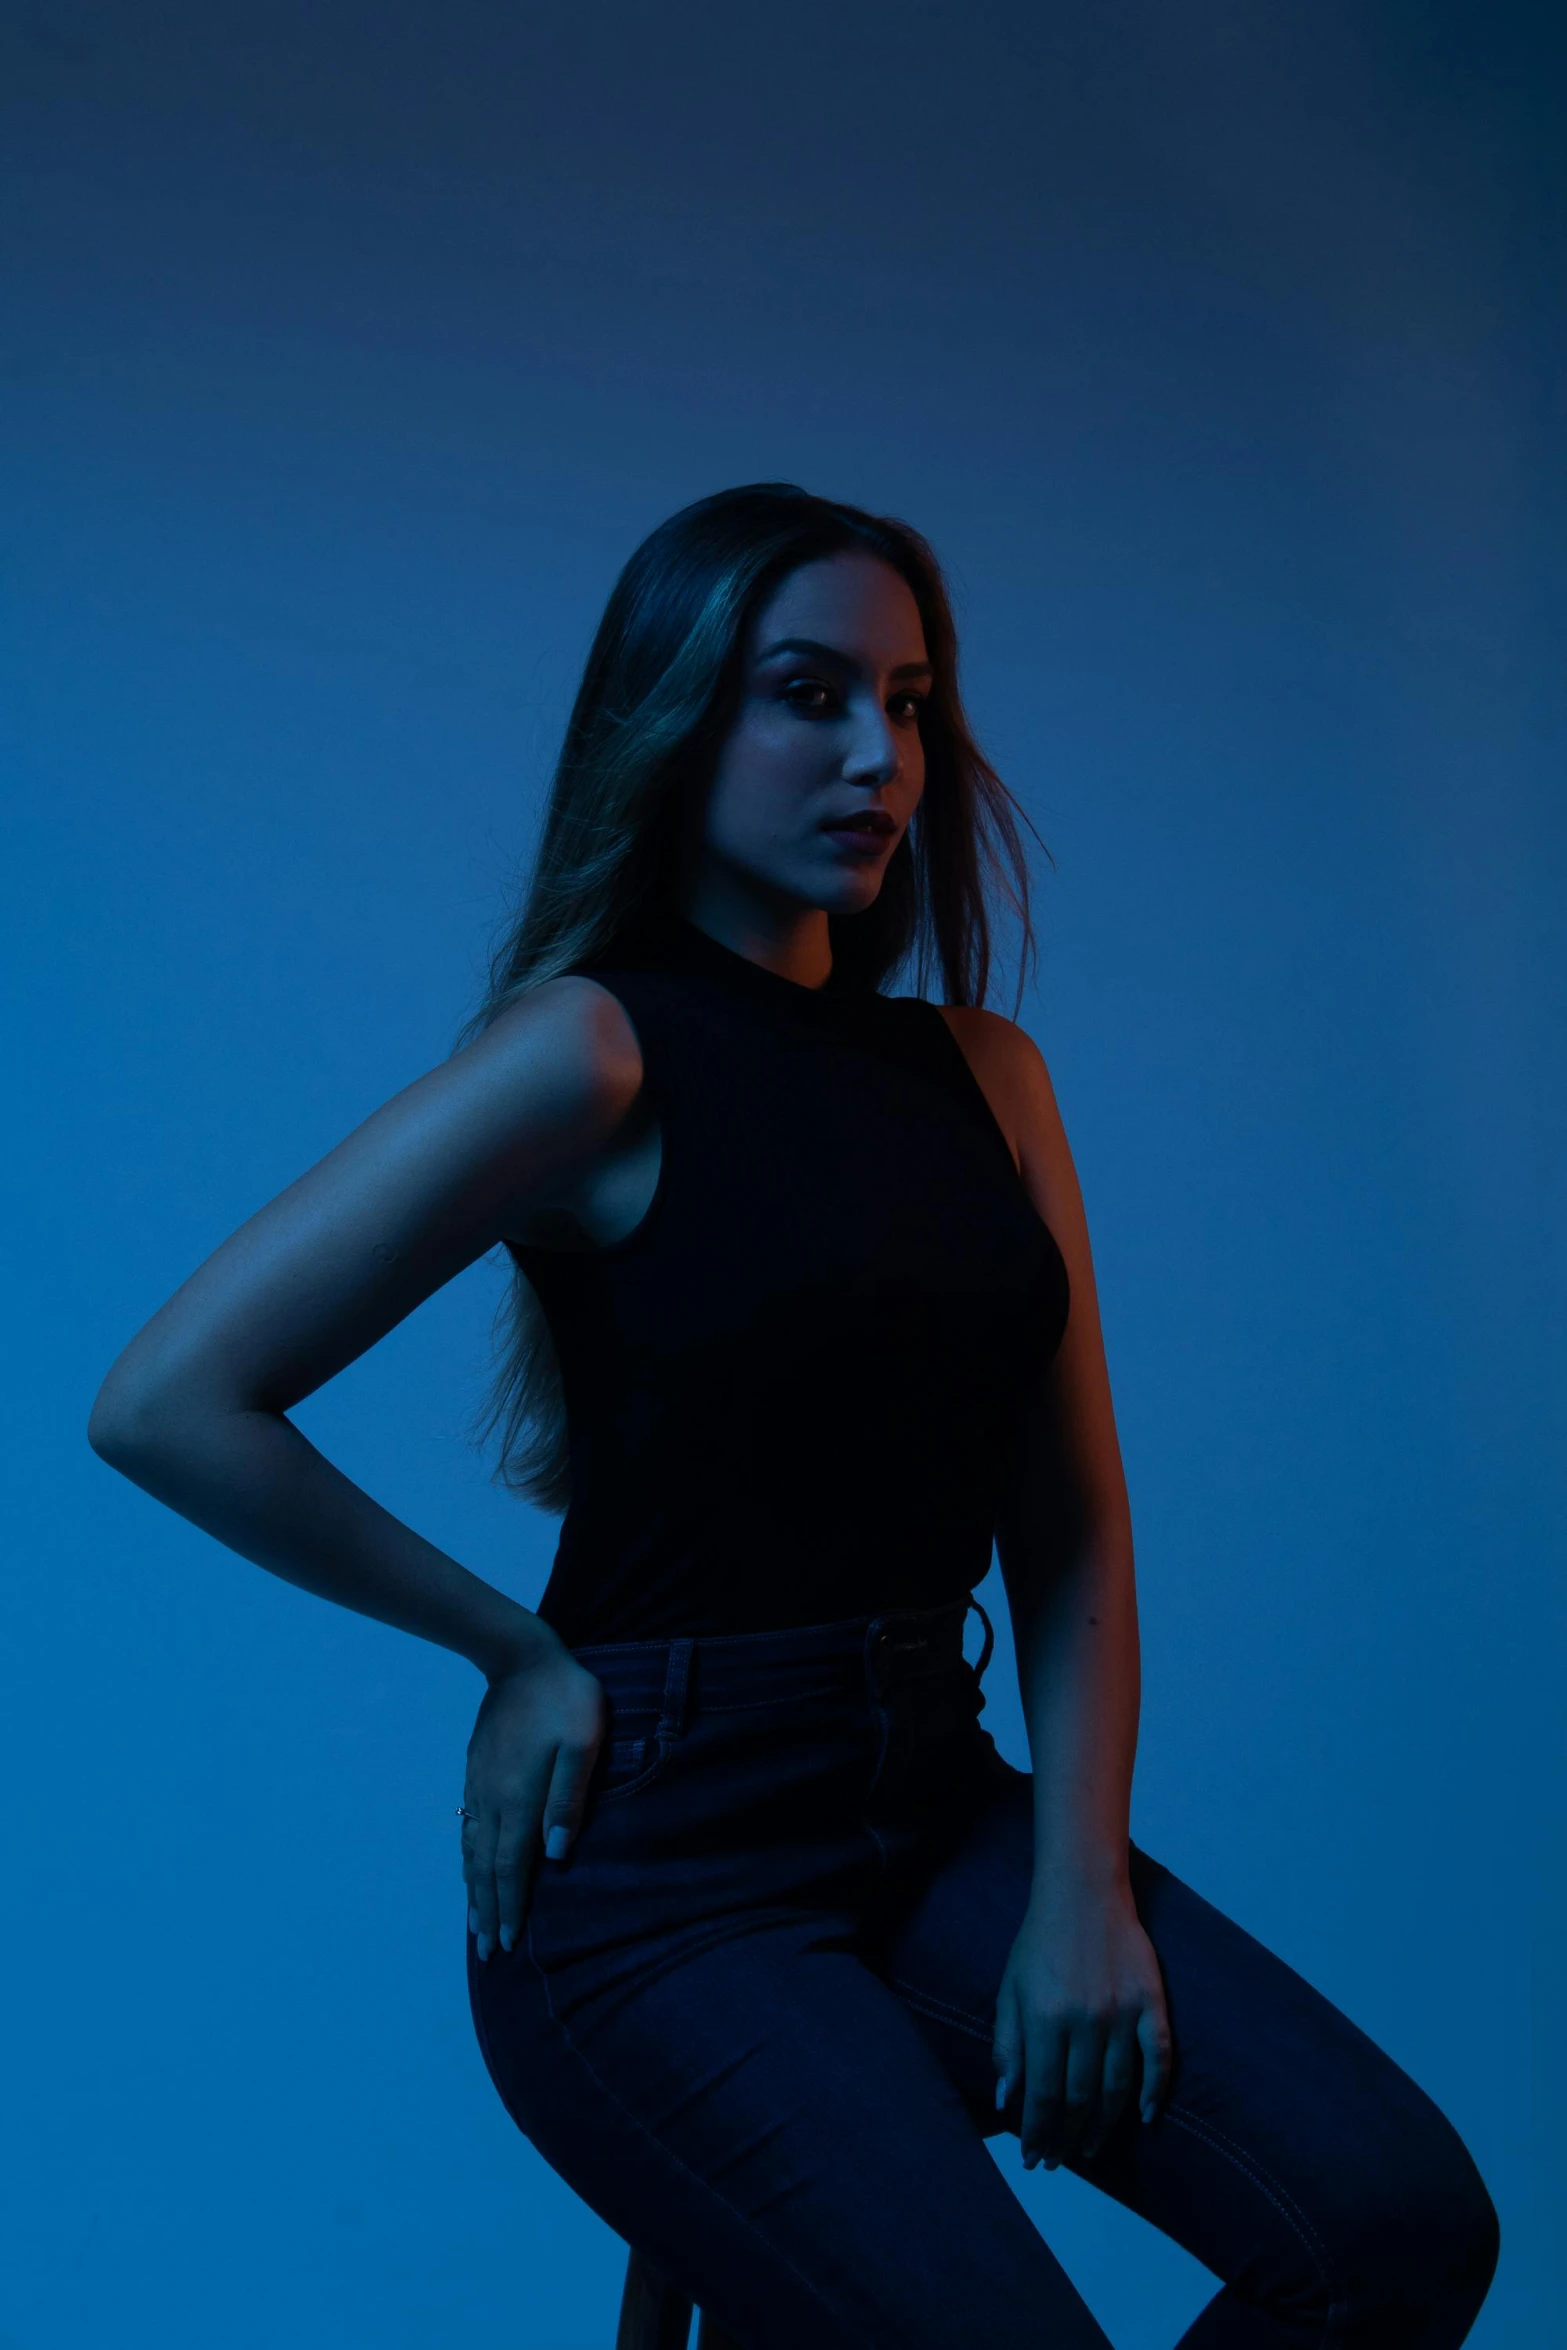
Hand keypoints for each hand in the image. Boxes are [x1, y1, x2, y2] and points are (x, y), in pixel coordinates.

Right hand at [460, 1637, 605, 1961]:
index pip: (512, 1865)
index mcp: (520, 1798)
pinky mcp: (475, 1771)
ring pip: (472, 1850)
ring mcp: (479, 1786)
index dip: (509, 1905)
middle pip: (486, 1867)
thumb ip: (569, 1798)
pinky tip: (468, 1868)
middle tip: (486, 1953)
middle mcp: (492, 1799)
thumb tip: (555, 1854)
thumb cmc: (564, 1699)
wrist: (522, 1658)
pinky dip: (467, 1858)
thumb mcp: (582, 1743)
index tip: (506, 1942)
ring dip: (474, 1890)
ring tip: (475, 1923)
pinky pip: (467, 1827)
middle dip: (487, 1911)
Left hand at [992, 1870, 1172, 2169]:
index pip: (1043, 2094)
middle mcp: (1086, 2020)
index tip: (1032, 2157)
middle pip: (1079, 2098)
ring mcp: (1123, 2012)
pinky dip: (1154, 2091)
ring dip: (1102, 2125)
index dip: (1037, 2132)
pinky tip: (1144, 2118)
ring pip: (1117, 2087)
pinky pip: (1159, 2056)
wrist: (1082, 1892)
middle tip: (1057, 2159)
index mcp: (1046, 2018)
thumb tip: (1006, 2102)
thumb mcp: (1010, 1989)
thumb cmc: (1038, 1942)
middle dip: (1065, 2136)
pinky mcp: (1152, 2000)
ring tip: (1087, 2147)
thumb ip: (1007, 2046)